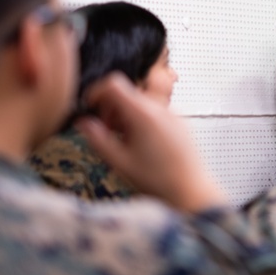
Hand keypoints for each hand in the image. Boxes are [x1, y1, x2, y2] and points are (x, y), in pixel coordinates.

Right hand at [77, 73, 226, 212]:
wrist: (191, 191)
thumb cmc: (159, 180)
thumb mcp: (119, 162)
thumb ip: (97, 139)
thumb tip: (83, 123)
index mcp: (143, 114)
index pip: (114, 83)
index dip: (97, 92)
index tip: (92, 108)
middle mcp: (160, 108)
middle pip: (127, 93)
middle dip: (112, 109)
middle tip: (108, 132)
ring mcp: (173, 113)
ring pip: (141, 102)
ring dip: (127, 115)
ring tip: (126, 142)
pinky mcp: (181, 122)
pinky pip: (156, 112)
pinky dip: (143, 120)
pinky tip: (144, 145)